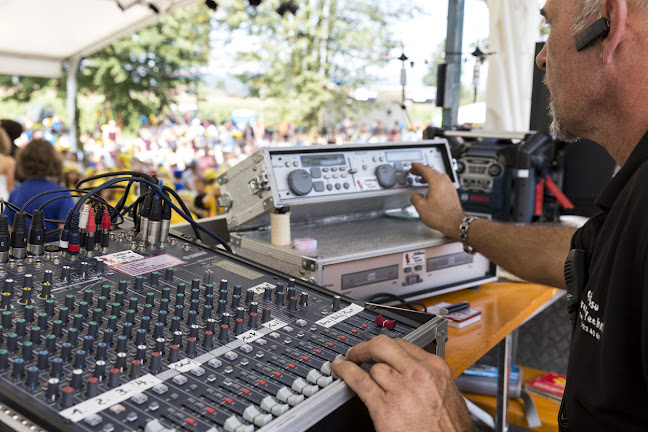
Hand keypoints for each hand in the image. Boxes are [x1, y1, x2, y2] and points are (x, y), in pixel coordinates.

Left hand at [332, 335, 472, 431]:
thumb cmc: (450, 430)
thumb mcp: (448, 396)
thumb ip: (430, 379)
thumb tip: (417, 372)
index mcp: (436, 369)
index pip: (405, 344)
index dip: (388, 346)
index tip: (379, 349)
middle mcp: (419, 375)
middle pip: (385, 346)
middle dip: (368, 346)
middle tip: (359, 351)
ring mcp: (401, 389)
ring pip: (373, 365)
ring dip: (360, 365)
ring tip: (351, 365)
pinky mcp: (385, 407)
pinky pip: (359, 381)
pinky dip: (346, 372)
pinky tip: (341, 370)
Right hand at [409, 162, 464, 239]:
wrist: (454, 223)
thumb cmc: (441, 216)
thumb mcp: (421, 207)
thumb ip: (415, 197)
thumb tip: (415, 195)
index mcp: (436, 183)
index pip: (425, 170)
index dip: (418, 166)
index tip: (413, 165)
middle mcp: (445, 183)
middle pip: (432, 171)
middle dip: (422, 170)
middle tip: (415, 172)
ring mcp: (450, 187)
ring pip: (438, 176)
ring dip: (429, 176)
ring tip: (422, 180)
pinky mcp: (452, 193)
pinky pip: (443, 182)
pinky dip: (435, 181)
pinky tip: (432, 188)